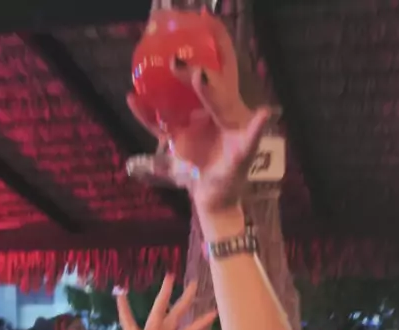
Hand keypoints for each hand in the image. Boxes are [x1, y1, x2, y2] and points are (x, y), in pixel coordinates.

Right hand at [114, 274, 215, 329]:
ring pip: (159, 312)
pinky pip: (129, 325)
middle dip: (186, 299)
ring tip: (170, 278)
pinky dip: (124, 311)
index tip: (214, 312)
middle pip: (177, 315)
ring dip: (164, 295)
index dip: (201, 322)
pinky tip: (121, 295)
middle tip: (195, 283)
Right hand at [127, 11, 269, 214]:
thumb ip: (253, 136)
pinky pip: (157, 121)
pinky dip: (144, 112)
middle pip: (196, 84)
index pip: (220, 88)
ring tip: (149, 68)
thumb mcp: (243, 158)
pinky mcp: (174, 136)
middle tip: (174, 61)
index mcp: (229, 112)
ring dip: (163, 84)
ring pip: (174, 97)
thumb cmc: (232, 179)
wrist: (214, 200)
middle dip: (185, 70)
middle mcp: (209, 112)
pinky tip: (132, 98)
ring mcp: (190, 122)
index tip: (198, 71)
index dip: (211, 76)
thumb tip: (266, 112)